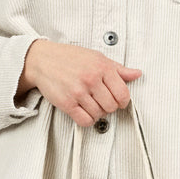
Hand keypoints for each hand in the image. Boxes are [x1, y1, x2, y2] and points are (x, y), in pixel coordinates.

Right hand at [17, 40, 142, 125]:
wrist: (43, 59)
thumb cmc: (69, 58)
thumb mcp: (96, 57)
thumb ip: (118, 69)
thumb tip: (136, 74)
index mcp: (102, 67)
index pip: (123, 95)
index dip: (122, 101)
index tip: (117, 100)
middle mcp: (91, 79)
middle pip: (112, 107)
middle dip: (108, 107)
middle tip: (101, 101)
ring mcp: (79, 92)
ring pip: (99, 115)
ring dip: (96, 113)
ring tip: (90, 103)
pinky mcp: (67, 103)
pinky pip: (85, 121)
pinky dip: (87, 120)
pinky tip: (83, 111)